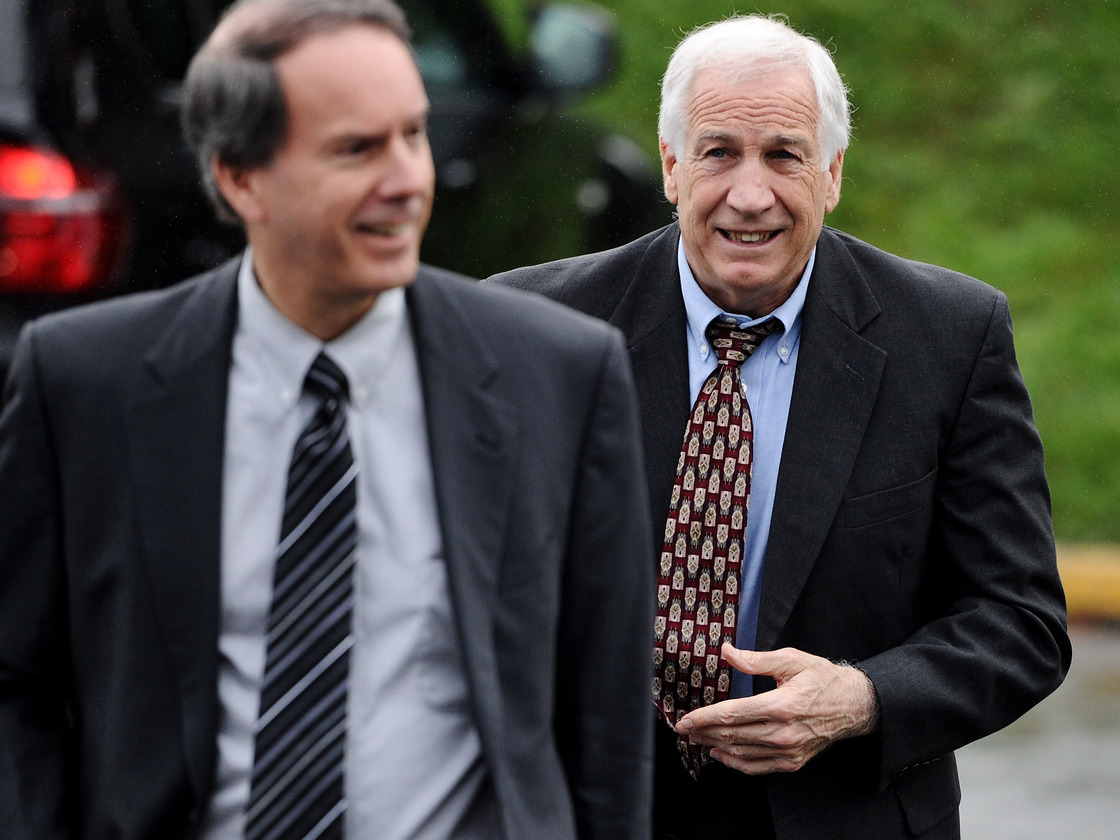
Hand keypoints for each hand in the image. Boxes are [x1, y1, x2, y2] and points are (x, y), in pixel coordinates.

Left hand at [676, 643, 880, 774]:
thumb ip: (756, 659)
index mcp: (780, 705)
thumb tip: (727, 652)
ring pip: (741, 753)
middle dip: (703, 732)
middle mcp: (783, 732)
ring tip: (697, 739)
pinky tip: (721, 754)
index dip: (704, 718)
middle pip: (732, 735)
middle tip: (684, 729)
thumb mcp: (791, 660)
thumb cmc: (823, 679)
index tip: (685, 720)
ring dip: (715, 746)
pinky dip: (736, 763)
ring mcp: (788, 750)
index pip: (731, 714)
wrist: (855, 705)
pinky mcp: (793, 761)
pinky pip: (758, 767)